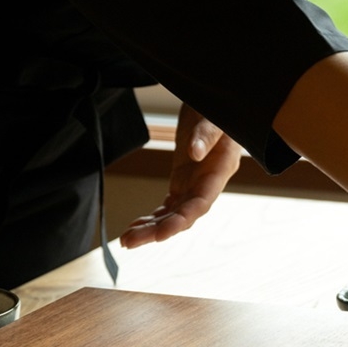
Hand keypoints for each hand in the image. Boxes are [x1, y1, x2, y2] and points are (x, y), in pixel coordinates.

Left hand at [120, 104, 243, 246]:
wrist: (216, 105)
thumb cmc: (219, 109)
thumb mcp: (215, 117)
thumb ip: (207, 135)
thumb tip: (195, 153)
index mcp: (221, 170)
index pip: (201, 203)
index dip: (182, 221)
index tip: (161, 235)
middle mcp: (208, 184)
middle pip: (184, 215)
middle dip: (157, 231)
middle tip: (130, 241)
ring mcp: (195, 185)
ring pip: (173, 215)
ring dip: (150, 229)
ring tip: (126, 239)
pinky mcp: (183, 182)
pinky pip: (167, 206)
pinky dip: (152, 218)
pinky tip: (135, 227)